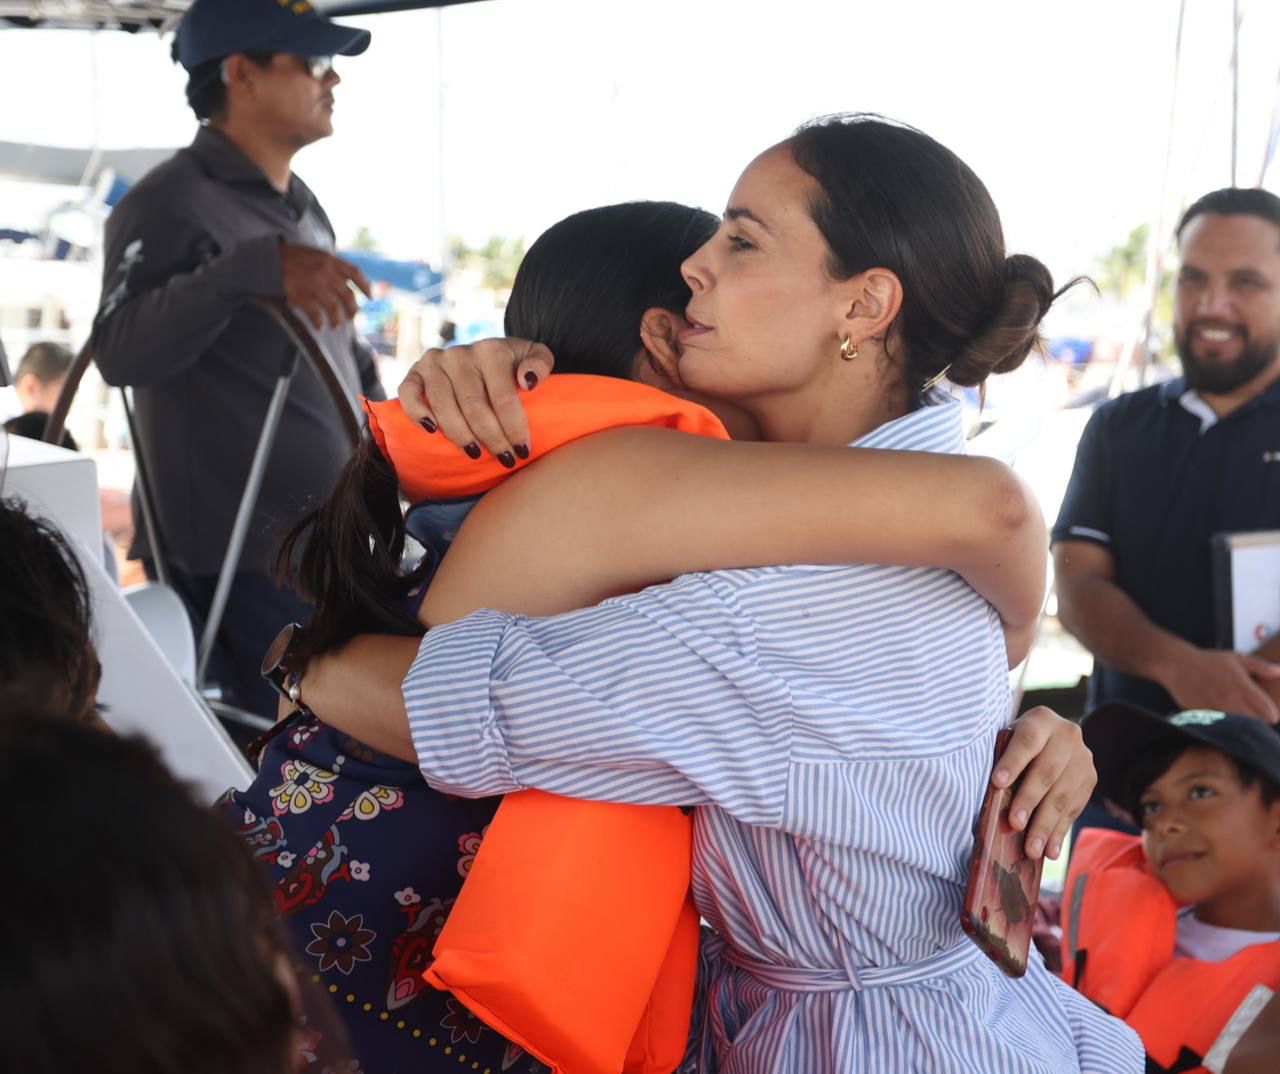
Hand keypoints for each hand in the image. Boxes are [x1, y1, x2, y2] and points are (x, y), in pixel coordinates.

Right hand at [279, 242, 370, 330]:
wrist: (267, 258)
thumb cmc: (291, 257)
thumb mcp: (315, 254)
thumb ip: (330, 265)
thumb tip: (345, 280)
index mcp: (329, 260)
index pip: (355, 273)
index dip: (365, 286)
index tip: (370, 297)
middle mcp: (325, 272)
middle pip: (347, 295)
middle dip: (352, 310)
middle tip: (351, 317)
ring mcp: (313, 284)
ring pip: (334, 308)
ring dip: (336, 319)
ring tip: (335, 325)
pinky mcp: (300, 295)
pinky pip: (315, 314)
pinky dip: (319, 323)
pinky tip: (319, 327)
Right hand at [398, 337, 554, 460]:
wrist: (483, 353)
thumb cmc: (512, 363)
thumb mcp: (533, 355)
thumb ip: (541, 362)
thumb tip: (527, 381)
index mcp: (492, 350)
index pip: (503, 398)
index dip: (514, 428)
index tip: (523, 451)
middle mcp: (460, 353)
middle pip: (474, 407)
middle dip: (492, 438)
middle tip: (505, 459)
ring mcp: (435, 362)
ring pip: (444, 406)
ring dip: (460, 435)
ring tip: (475, 454)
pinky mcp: (415, 371)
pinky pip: (408, 392)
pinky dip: (416, 412)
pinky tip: (431, 431)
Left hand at [993, 707, 1095, 859]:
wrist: (1052, 738)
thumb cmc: (1017, 744)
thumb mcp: (1008, 741)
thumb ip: (1001, 761)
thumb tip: (989, 804)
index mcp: (1041, 720)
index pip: (1027, 741)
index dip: (1012, 762)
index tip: (997, 783)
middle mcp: (1067, 736)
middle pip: (1046, 772)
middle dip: (1029, 801)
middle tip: (1014, 824)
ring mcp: (1083, 759)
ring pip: (1063, 795)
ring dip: (1045, 825)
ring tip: (1031, 848)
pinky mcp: (1090, 781)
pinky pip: (1074, 810)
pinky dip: (1059, 832)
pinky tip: (1049, 851)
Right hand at [1162, 646, 1279, 723]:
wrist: (1177, 665)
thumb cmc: (1209, 661)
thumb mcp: (1237, 658)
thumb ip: (1260, 666)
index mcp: (1243, 686)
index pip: (1268, 712)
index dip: (1272, 715)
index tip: (1269, 713)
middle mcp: (1231, 700)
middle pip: (1256, 723)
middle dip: (1259, 722)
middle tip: (1255, 718)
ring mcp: (1217, 709)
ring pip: (1239, 729)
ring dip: (1243, 727)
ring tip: (1241, 720)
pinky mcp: (1203, 716)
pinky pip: (1221, 728)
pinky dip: (1225, 728)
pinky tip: (1224, 721)